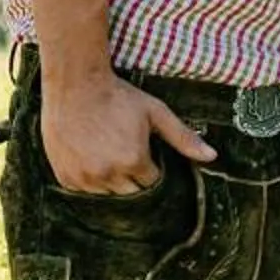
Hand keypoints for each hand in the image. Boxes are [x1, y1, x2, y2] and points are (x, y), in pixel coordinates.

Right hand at [41, 67, 215, 194]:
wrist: (75, 85)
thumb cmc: (118, 96)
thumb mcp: (155, 112)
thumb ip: (184, 137)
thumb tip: (213, 157)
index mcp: (134, 161)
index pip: (151, 183)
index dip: (150, 167)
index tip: (143, 151)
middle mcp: (109, 174)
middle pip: (130, 192)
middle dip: (132, 176)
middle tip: (124, 149)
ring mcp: (85, 179)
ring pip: (107, 194)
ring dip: (111, 180)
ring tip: (106, 151)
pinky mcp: (66, 178)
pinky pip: (85, 190)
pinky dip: (89, 179)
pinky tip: (89, 155)